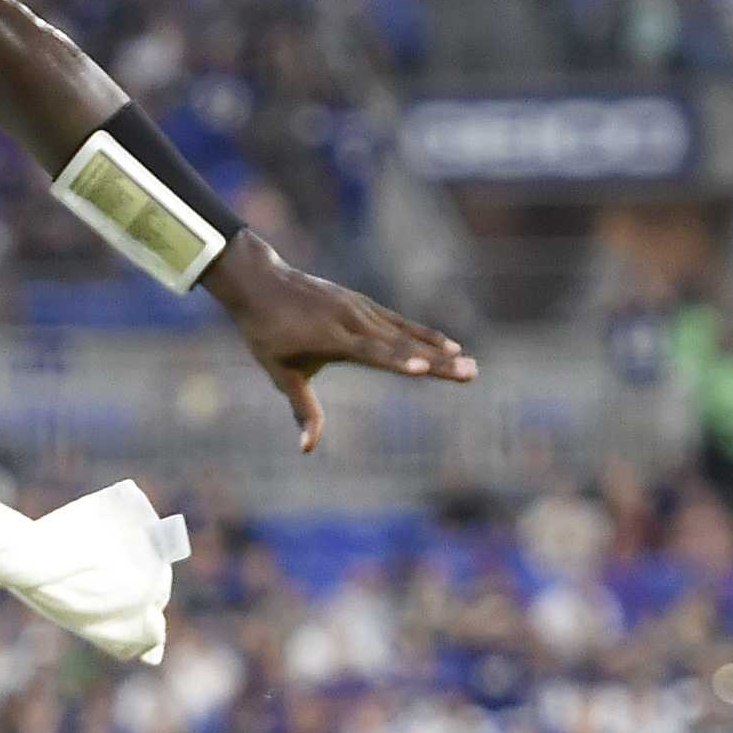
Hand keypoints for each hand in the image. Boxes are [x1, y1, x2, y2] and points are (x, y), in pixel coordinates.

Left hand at [201, 231, 477, 451]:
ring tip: (470, 364)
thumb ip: (302, 409)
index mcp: (332, 338)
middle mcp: (353, 321)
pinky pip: (400, 323)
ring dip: (440, 349)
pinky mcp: (365, 305)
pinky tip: (450, 345)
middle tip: (471, 373)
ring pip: (407, 334)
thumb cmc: (266, 334)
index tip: (425, 369)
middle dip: (436, 361)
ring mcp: (361, 310)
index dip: (399, 362)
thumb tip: (307, 448)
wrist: (262, 283)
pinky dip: (425, 334)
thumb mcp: (281, 373)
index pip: (373, 353)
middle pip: (401, 345)